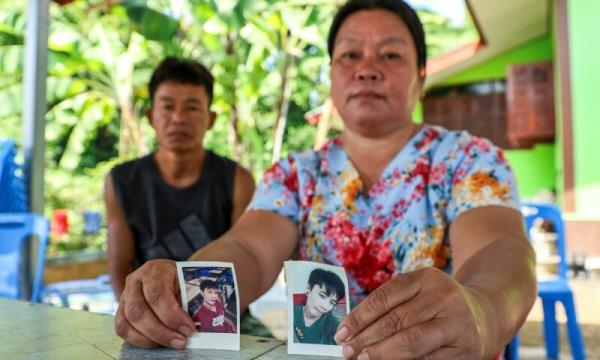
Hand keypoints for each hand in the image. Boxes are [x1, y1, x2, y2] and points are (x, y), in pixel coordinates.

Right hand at [114, 259, 194, 348]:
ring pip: (127, 321)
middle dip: (161, 331)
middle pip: (138, 310)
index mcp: (155, 270)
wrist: (171, 274)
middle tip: (181, 341)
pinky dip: (139, 340)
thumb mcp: (188, 284)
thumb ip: (188, 302)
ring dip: (150, 338)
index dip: (172, 316)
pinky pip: (122, 328)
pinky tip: (157, 343)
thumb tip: (189, 327)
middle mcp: (136, 280)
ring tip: (171, 343)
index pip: (157, 294)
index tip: (188, 329)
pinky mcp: (121, 309)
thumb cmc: (181, 280)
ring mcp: (125, 295)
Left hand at [334, 267, 486, 359]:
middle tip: (347, 351)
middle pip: (396, 321)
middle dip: (366, 338)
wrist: (487, 313)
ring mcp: (456, 323)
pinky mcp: (465, 349)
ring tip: (362, 359)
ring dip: (382, 354)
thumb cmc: (439, 305)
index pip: (385, 297)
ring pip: (411, 342)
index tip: (341, 332)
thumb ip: (392, 306)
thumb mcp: (420, 292)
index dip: (360, 316)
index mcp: (426, 278)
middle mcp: (444, 297)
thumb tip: (354, 330)